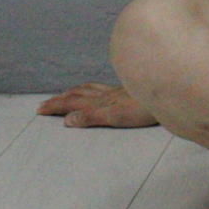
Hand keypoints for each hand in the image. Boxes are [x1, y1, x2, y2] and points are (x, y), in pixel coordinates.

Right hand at [37, 81, 158, 127]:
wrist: (168, 91)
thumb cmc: (145, 108)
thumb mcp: (116, 117)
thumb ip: (92, 117)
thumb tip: (67, 120)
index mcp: (101, 102)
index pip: (73, 103)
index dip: (56, 106)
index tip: (40, 109)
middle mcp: (106, 95)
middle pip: (77, 95)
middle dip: (59, 100)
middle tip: (44, 104)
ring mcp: (117, 91)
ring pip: (89, 90)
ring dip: (73, 92)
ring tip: (65, 94)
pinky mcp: (127, 90)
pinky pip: (103, 87)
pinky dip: (92, 88)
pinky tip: (97, 89)